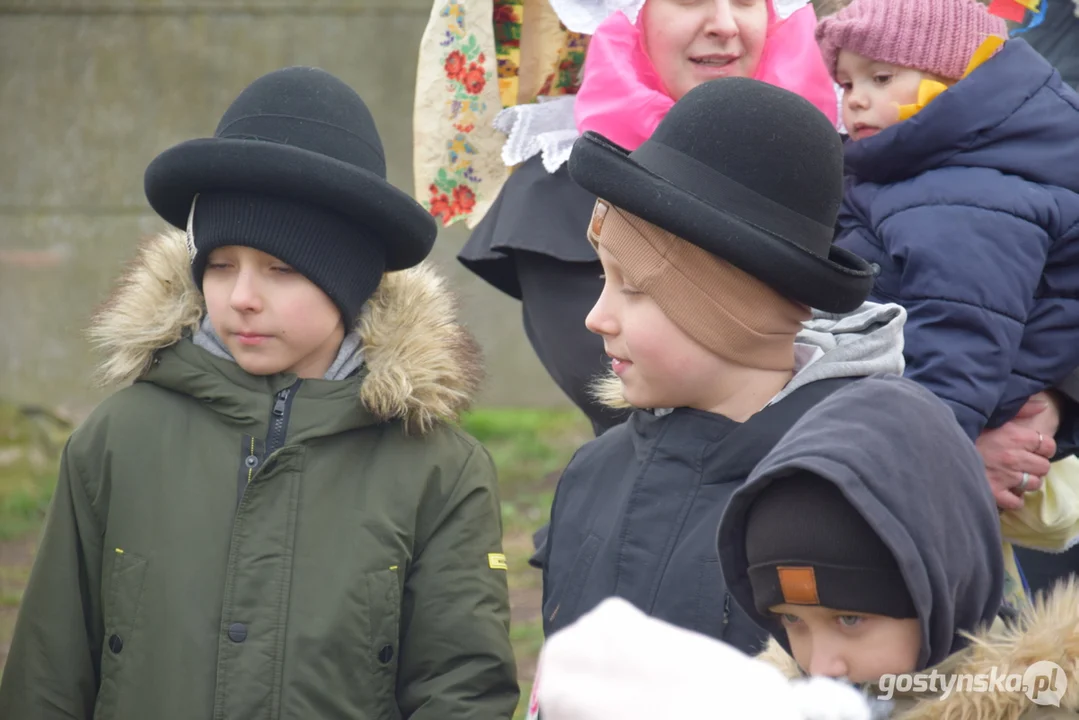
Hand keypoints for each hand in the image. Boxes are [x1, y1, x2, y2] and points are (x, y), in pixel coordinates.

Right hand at [976, 393, 1057, 510]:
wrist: (942, 446)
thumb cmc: (968, 430)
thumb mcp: (994, 415)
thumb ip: (1021, 409)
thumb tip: (1043, 406)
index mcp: (1017, 437)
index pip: (1048, 446)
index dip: (1042, 448)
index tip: (1033, 449)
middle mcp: (1015, 457)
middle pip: (1043, 467)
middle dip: (1034, 465)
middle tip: (1021, 463)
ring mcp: (1006, 477)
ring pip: (1033, 484)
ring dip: (1025, 481)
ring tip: (1013, 476)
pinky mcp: (994, 492)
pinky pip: (1016, 502)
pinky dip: (1014, 498)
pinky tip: (1007, 490)